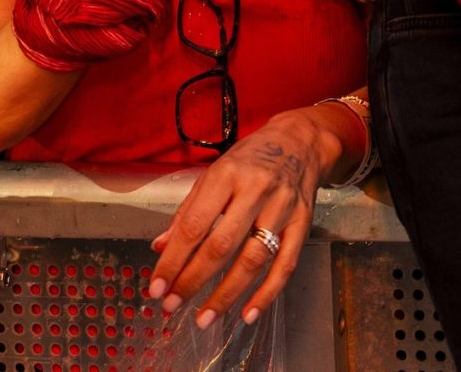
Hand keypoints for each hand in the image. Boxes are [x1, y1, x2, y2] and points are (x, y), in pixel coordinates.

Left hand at [147, 106, 340, 328]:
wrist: (301, 142)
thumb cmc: (250, 159)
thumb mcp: (213, 173)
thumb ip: (188, 211)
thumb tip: (161, 247)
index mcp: (227, 175)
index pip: (195, 225)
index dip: (174, 260)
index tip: (157, 287)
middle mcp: (256, 191)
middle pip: (222, 246)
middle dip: (193, 280)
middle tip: (172, 305)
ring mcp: (283, 208)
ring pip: (253, 260)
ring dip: (226, 295)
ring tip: (204, 318)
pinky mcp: (303, 223)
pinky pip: (285, 264)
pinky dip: (267, 293)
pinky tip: (248, 314)